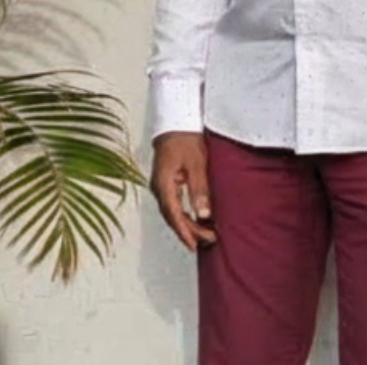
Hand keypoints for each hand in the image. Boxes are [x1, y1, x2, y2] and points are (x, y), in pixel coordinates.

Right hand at [150, 130, 217, 251]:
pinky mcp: (166, 182)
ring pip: (172, 212)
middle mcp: (158, 187)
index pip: (173, 214)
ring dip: (186, 225)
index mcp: (163, 183)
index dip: (185, 231)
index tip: (195, 245)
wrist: (176, 122)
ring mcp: (161, 185)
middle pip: (172, 216)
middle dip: (189, 231)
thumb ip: (199, 189)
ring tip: (203, 236)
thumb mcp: (196, 162)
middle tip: (207, 241)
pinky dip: (184, 215)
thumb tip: (203, 214)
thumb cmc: (186, 138)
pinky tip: (195, 220)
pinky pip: (173, 204)